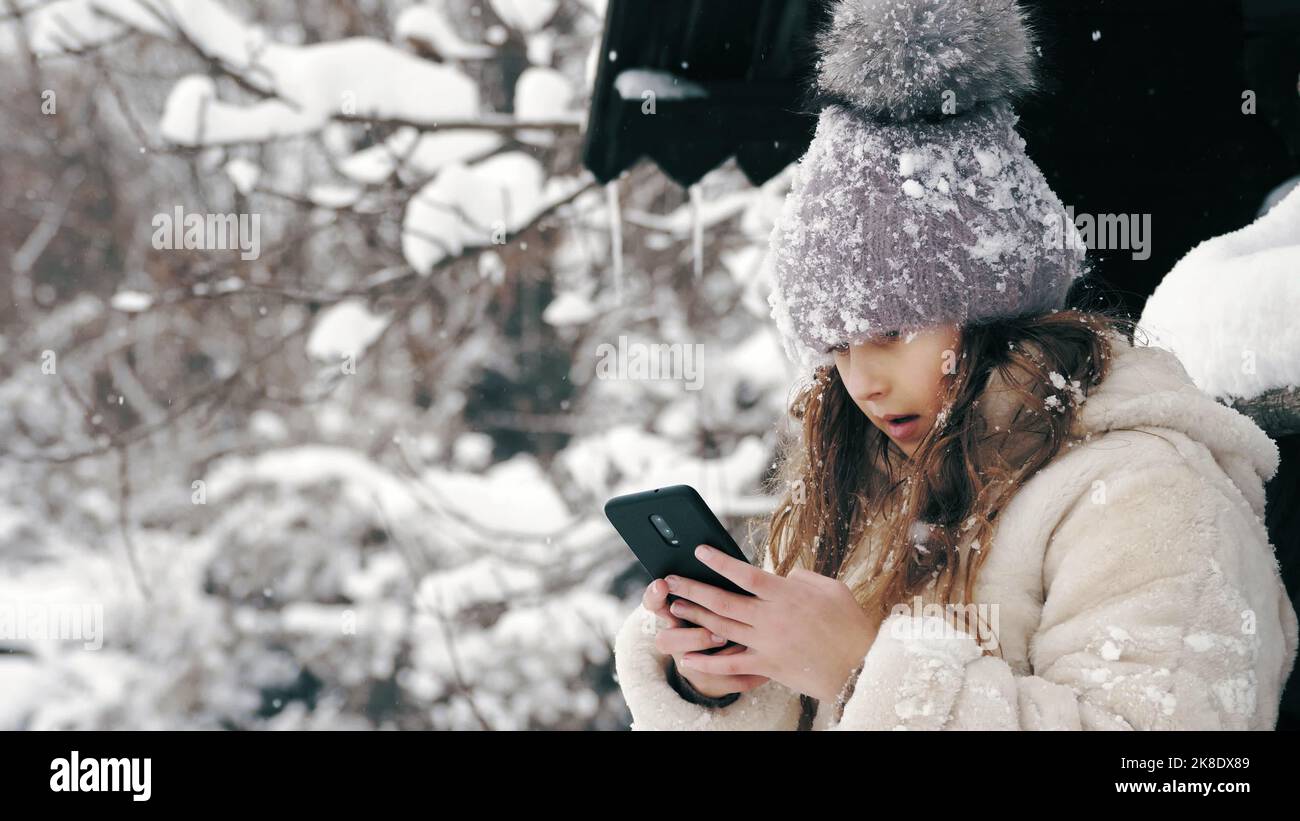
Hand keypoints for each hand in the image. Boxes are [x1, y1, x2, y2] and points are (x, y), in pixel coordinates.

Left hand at [667, 544, 883, 703]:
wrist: (860, 667)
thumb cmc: (850, 626)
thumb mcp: (833, 589)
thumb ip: (804, 578)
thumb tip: (784, 576)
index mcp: (787, 594)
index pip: (745, 573)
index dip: (719, 562)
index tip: (699, 551)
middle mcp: (771, 617)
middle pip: (723, 600)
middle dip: (693, 589)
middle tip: (671, 581)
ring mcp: (767, 643)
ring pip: (721, 628)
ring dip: (694, 618)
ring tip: (673, 608)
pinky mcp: (768, 666)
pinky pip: (730, 665)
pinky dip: (707, 662)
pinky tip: (687, 657)